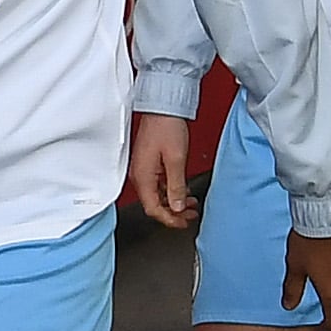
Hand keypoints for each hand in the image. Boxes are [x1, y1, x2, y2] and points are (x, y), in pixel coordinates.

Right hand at [127, 112, 196, 228]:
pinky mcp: (149, 163)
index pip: (153, 209)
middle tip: (190, 215)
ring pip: (157, 195)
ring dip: (174, 202)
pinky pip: (158, 184)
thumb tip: (178, 207)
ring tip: (191, 204)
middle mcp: (140, 175)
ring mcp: (143, 169)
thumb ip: (176, 187)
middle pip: (154, 204)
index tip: (183, 222)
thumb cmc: (166, 127)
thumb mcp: (176, 160)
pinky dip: (171, 190)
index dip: (169, 219)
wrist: (163, 108)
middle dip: (174, 212)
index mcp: (143, 177)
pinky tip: (183, 190)